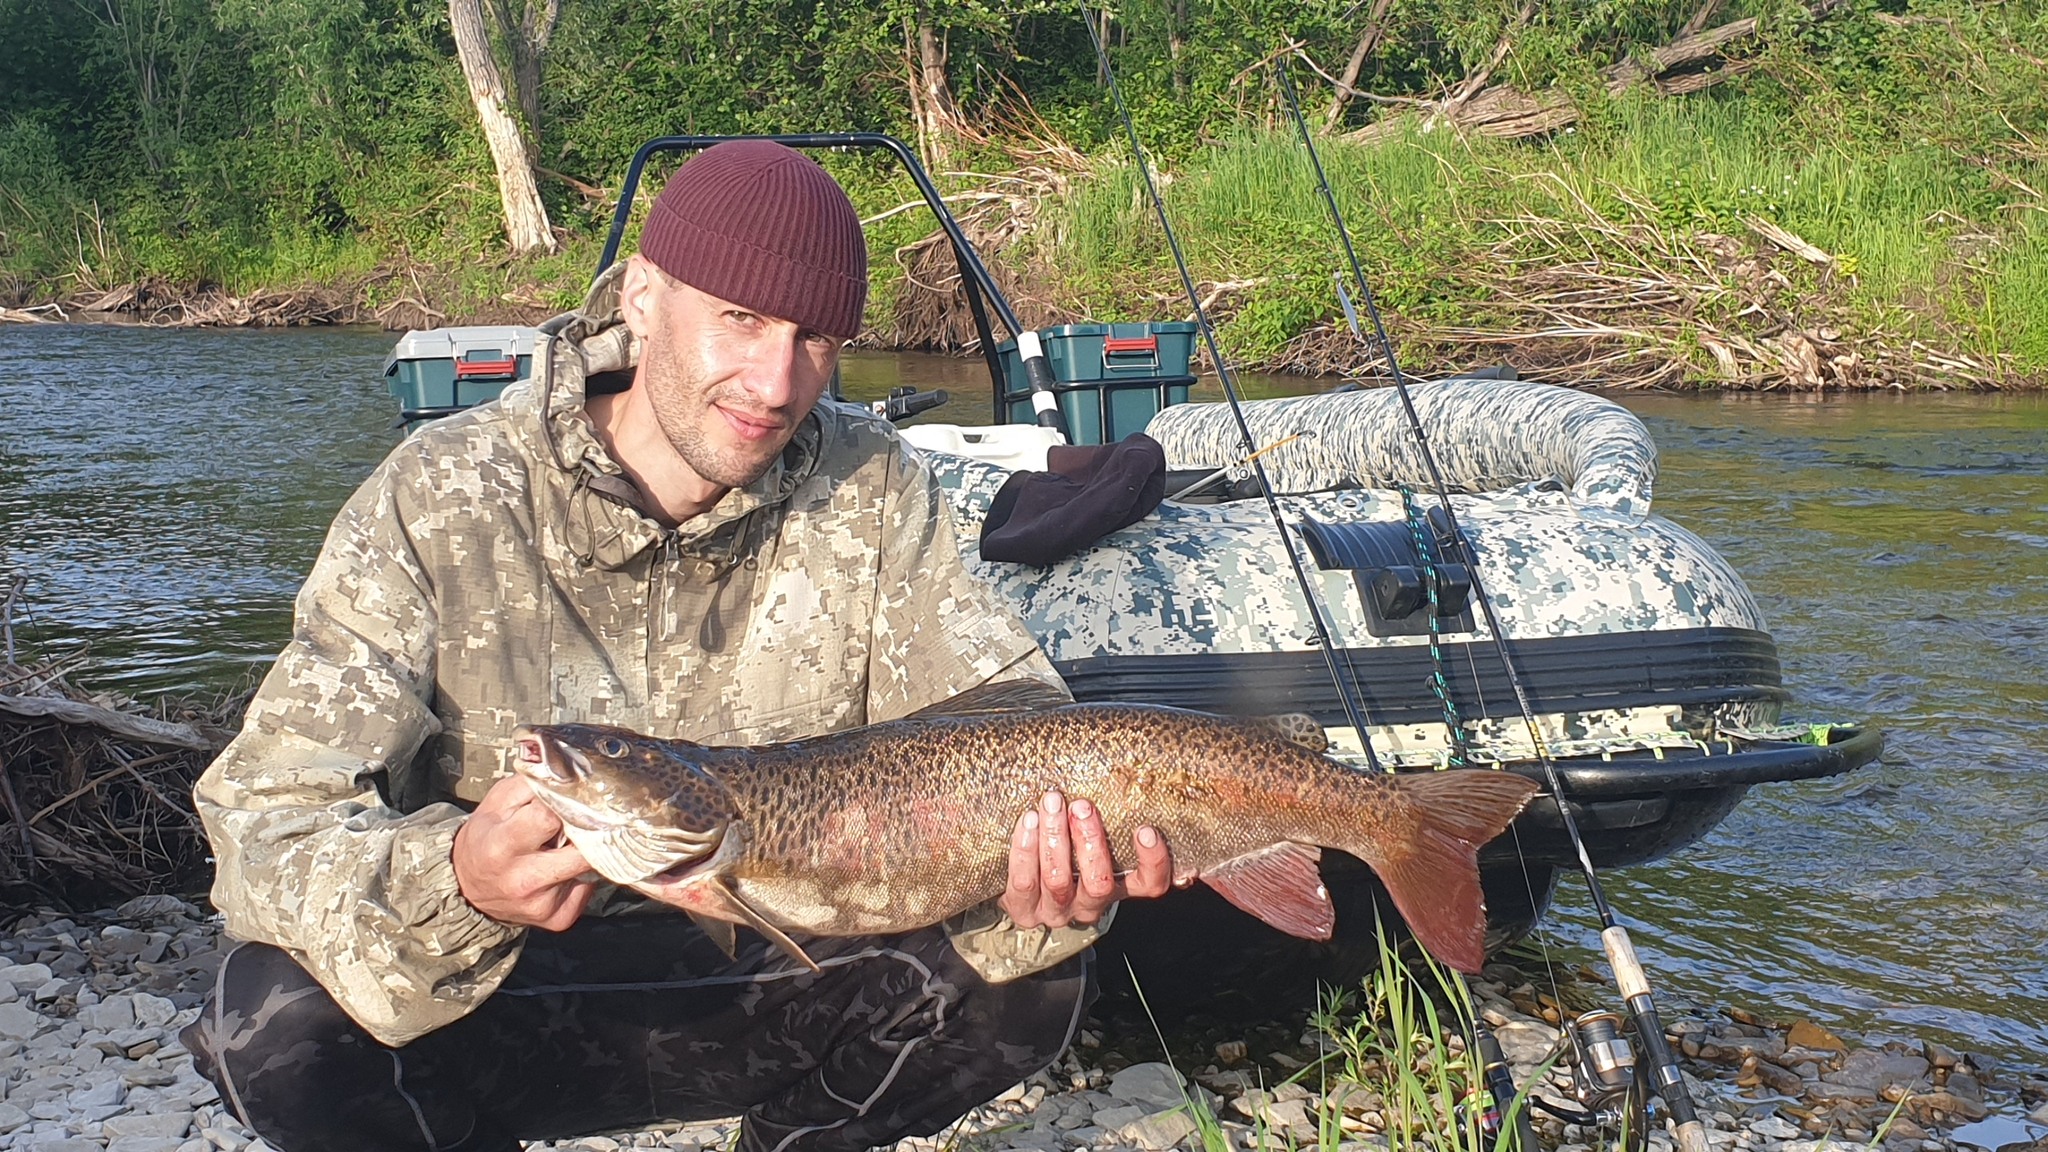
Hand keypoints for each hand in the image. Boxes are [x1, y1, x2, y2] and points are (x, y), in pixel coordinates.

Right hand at [452, 775, 597, 930]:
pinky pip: (588, 888)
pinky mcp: (559, 918)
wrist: (469, 887)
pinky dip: (581, 874)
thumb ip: (531, 785)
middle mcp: (523, 879)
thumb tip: (567, 773)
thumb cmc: (485, 839)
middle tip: (581, 820)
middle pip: (580, 849)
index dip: (563, 804)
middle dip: (586, 830)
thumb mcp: (497, 803)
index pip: (548, 818)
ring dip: (584, 851)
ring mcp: (543, 903)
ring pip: (589, 867)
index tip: (570, 797)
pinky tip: (562, 867)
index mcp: (503, 846)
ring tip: (564, 845)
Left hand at [1000, 790, 1173, 929]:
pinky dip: (1026, 849)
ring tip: (1051, 804)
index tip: (1145, 830)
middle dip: (1090, 841)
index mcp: (1118, 886)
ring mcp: (1057, 910)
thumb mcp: (1094, 837)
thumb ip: (1108, 818)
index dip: (1152, 861)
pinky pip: (1025, 882)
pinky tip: (1029, 821)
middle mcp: (1091, 904)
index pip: (1150, 883)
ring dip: (1055, 838)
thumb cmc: (1066, 848)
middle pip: (1099, 883)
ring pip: (1059, 880)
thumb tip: (1121, 770)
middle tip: (1082, 806)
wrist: (1022, 883)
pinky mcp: (1025, 910)